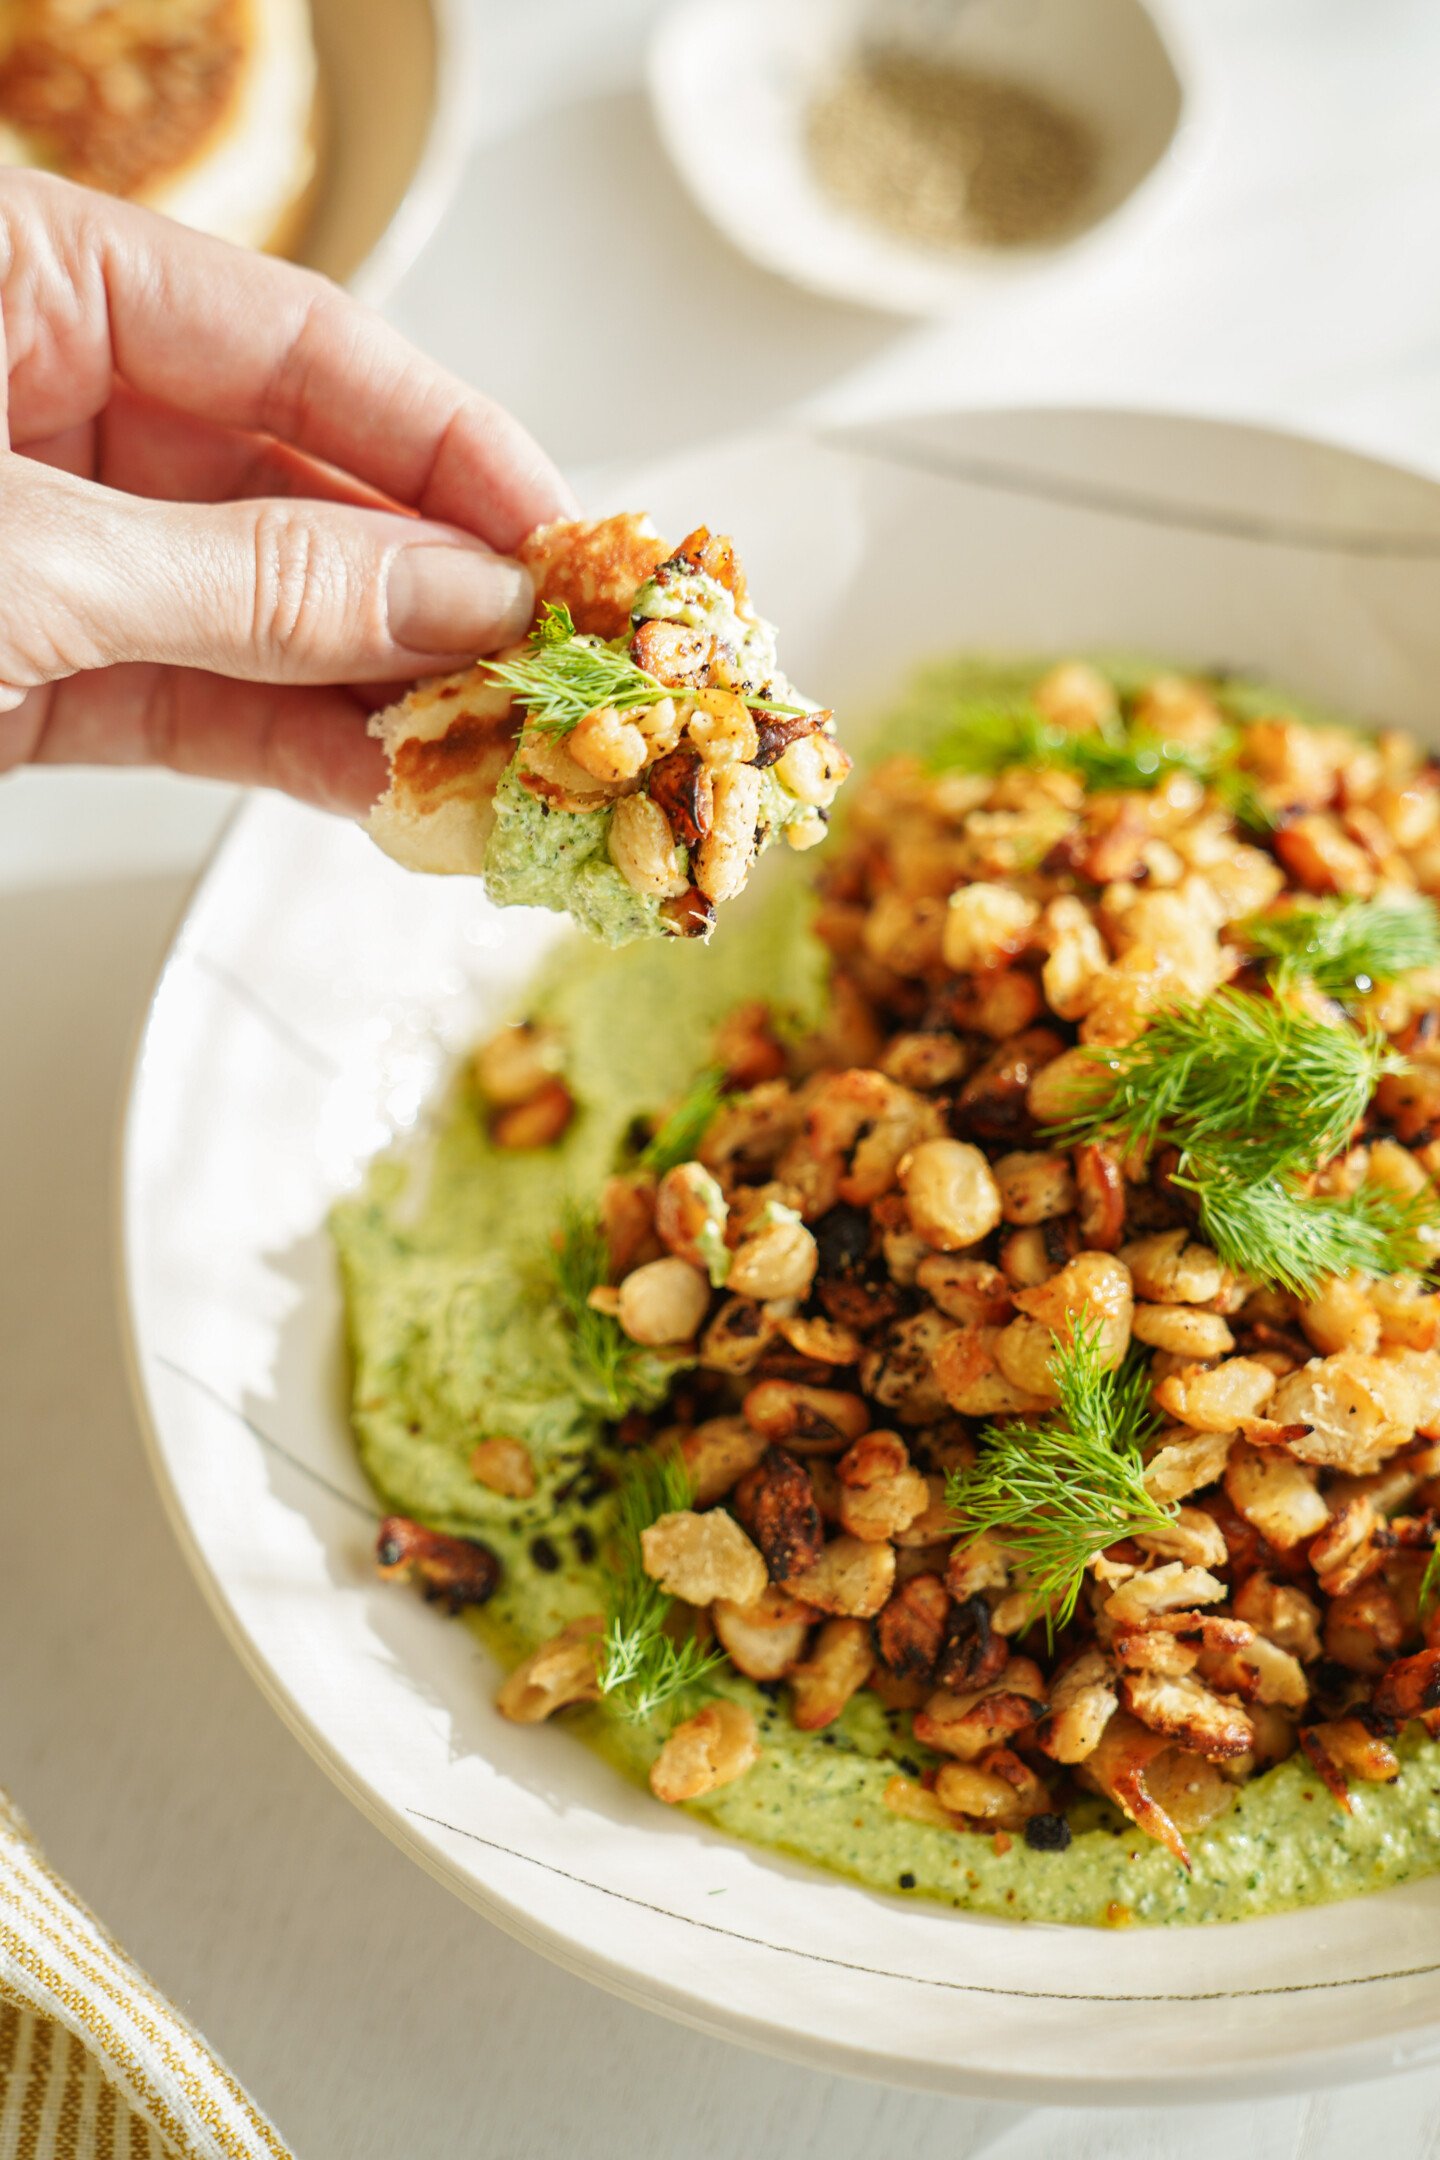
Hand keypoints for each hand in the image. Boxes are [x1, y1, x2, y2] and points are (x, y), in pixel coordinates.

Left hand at [0, 171, 575, 812]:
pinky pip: (192, 700)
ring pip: (257, 609)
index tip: (559, 536)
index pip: (296, 342)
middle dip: (426, 586)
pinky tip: (382, 783)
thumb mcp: (28, 560)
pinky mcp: (32, 674)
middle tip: (547, 659)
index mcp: (28, 283)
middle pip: (297, 481)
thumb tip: (451, 596)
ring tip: (489, 743)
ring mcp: (50, 546)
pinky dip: (288, 749)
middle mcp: (47, 400)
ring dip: (377, 689)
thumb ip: (247, 581)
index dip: (447, 443)